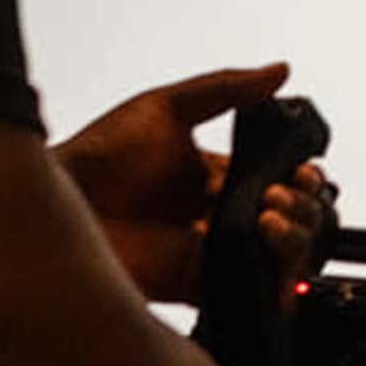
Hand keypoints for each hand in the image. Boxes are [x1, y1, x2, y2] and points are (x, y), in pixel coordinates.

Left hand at [55, 63, 333, 303]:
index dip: (301, 178)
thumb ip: (226, 89)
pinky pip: (253, 293)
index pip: (280, 180)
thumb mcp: (165, 107)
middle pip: (291, 220)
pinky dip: (276, 282)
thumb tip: (281, 72)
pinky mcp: (200, 286)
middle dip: (302, 207)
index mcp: (214, 176)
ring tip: (269, 220)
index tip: (300, 171)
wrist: (62, 205)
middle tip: (278, 196)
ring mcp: (211, 253)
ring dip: (294, 238)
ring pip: (282, 257)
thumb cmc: (100, 156)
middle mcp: (217, 217)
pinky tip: (268, 255)